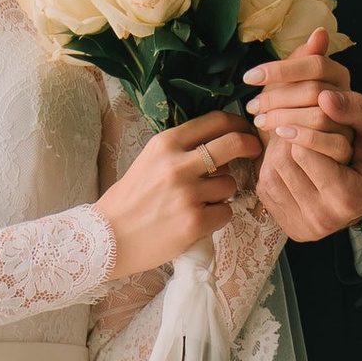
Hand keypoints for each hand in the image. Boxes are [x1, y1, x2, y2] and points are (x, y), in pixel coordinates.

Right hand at [100, 111, 259, 275]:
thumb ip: (180, 150)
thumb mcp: (149, 161)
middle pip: (232, 144)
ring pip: (230, 184)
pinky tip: (197, 220)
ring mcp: (187, 193)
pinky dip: (217, 216)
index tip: (244, 130)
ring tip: (199, 202)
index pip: (214, 121)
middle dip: (250, 145)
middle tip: (254, 151)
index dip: (236, 124)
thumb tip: (219, 142)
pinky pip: (226, 212)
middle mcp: (177, 164)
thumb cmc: (129, 200)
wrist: (107, 238)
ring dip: (222, 193)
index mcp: (165, 144)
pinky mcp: (195, 221)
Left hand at [243, 31, 361, 236]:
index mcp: (347, 197)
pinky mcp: (290, 226)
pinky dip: (273, 169)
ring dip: (275, 152)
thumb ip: (355, 108)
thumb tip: (323, 96)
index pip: (303, 152)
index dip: (301, 126)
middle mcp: (323, 218)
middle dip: (285, 138)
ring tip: (294, 140)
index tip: (299, 116)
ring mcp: (304, 226)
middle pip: (282, 164)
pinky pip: (267, 189)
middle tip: (293, 123)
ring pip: (269, 176)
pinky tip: (291, 160)